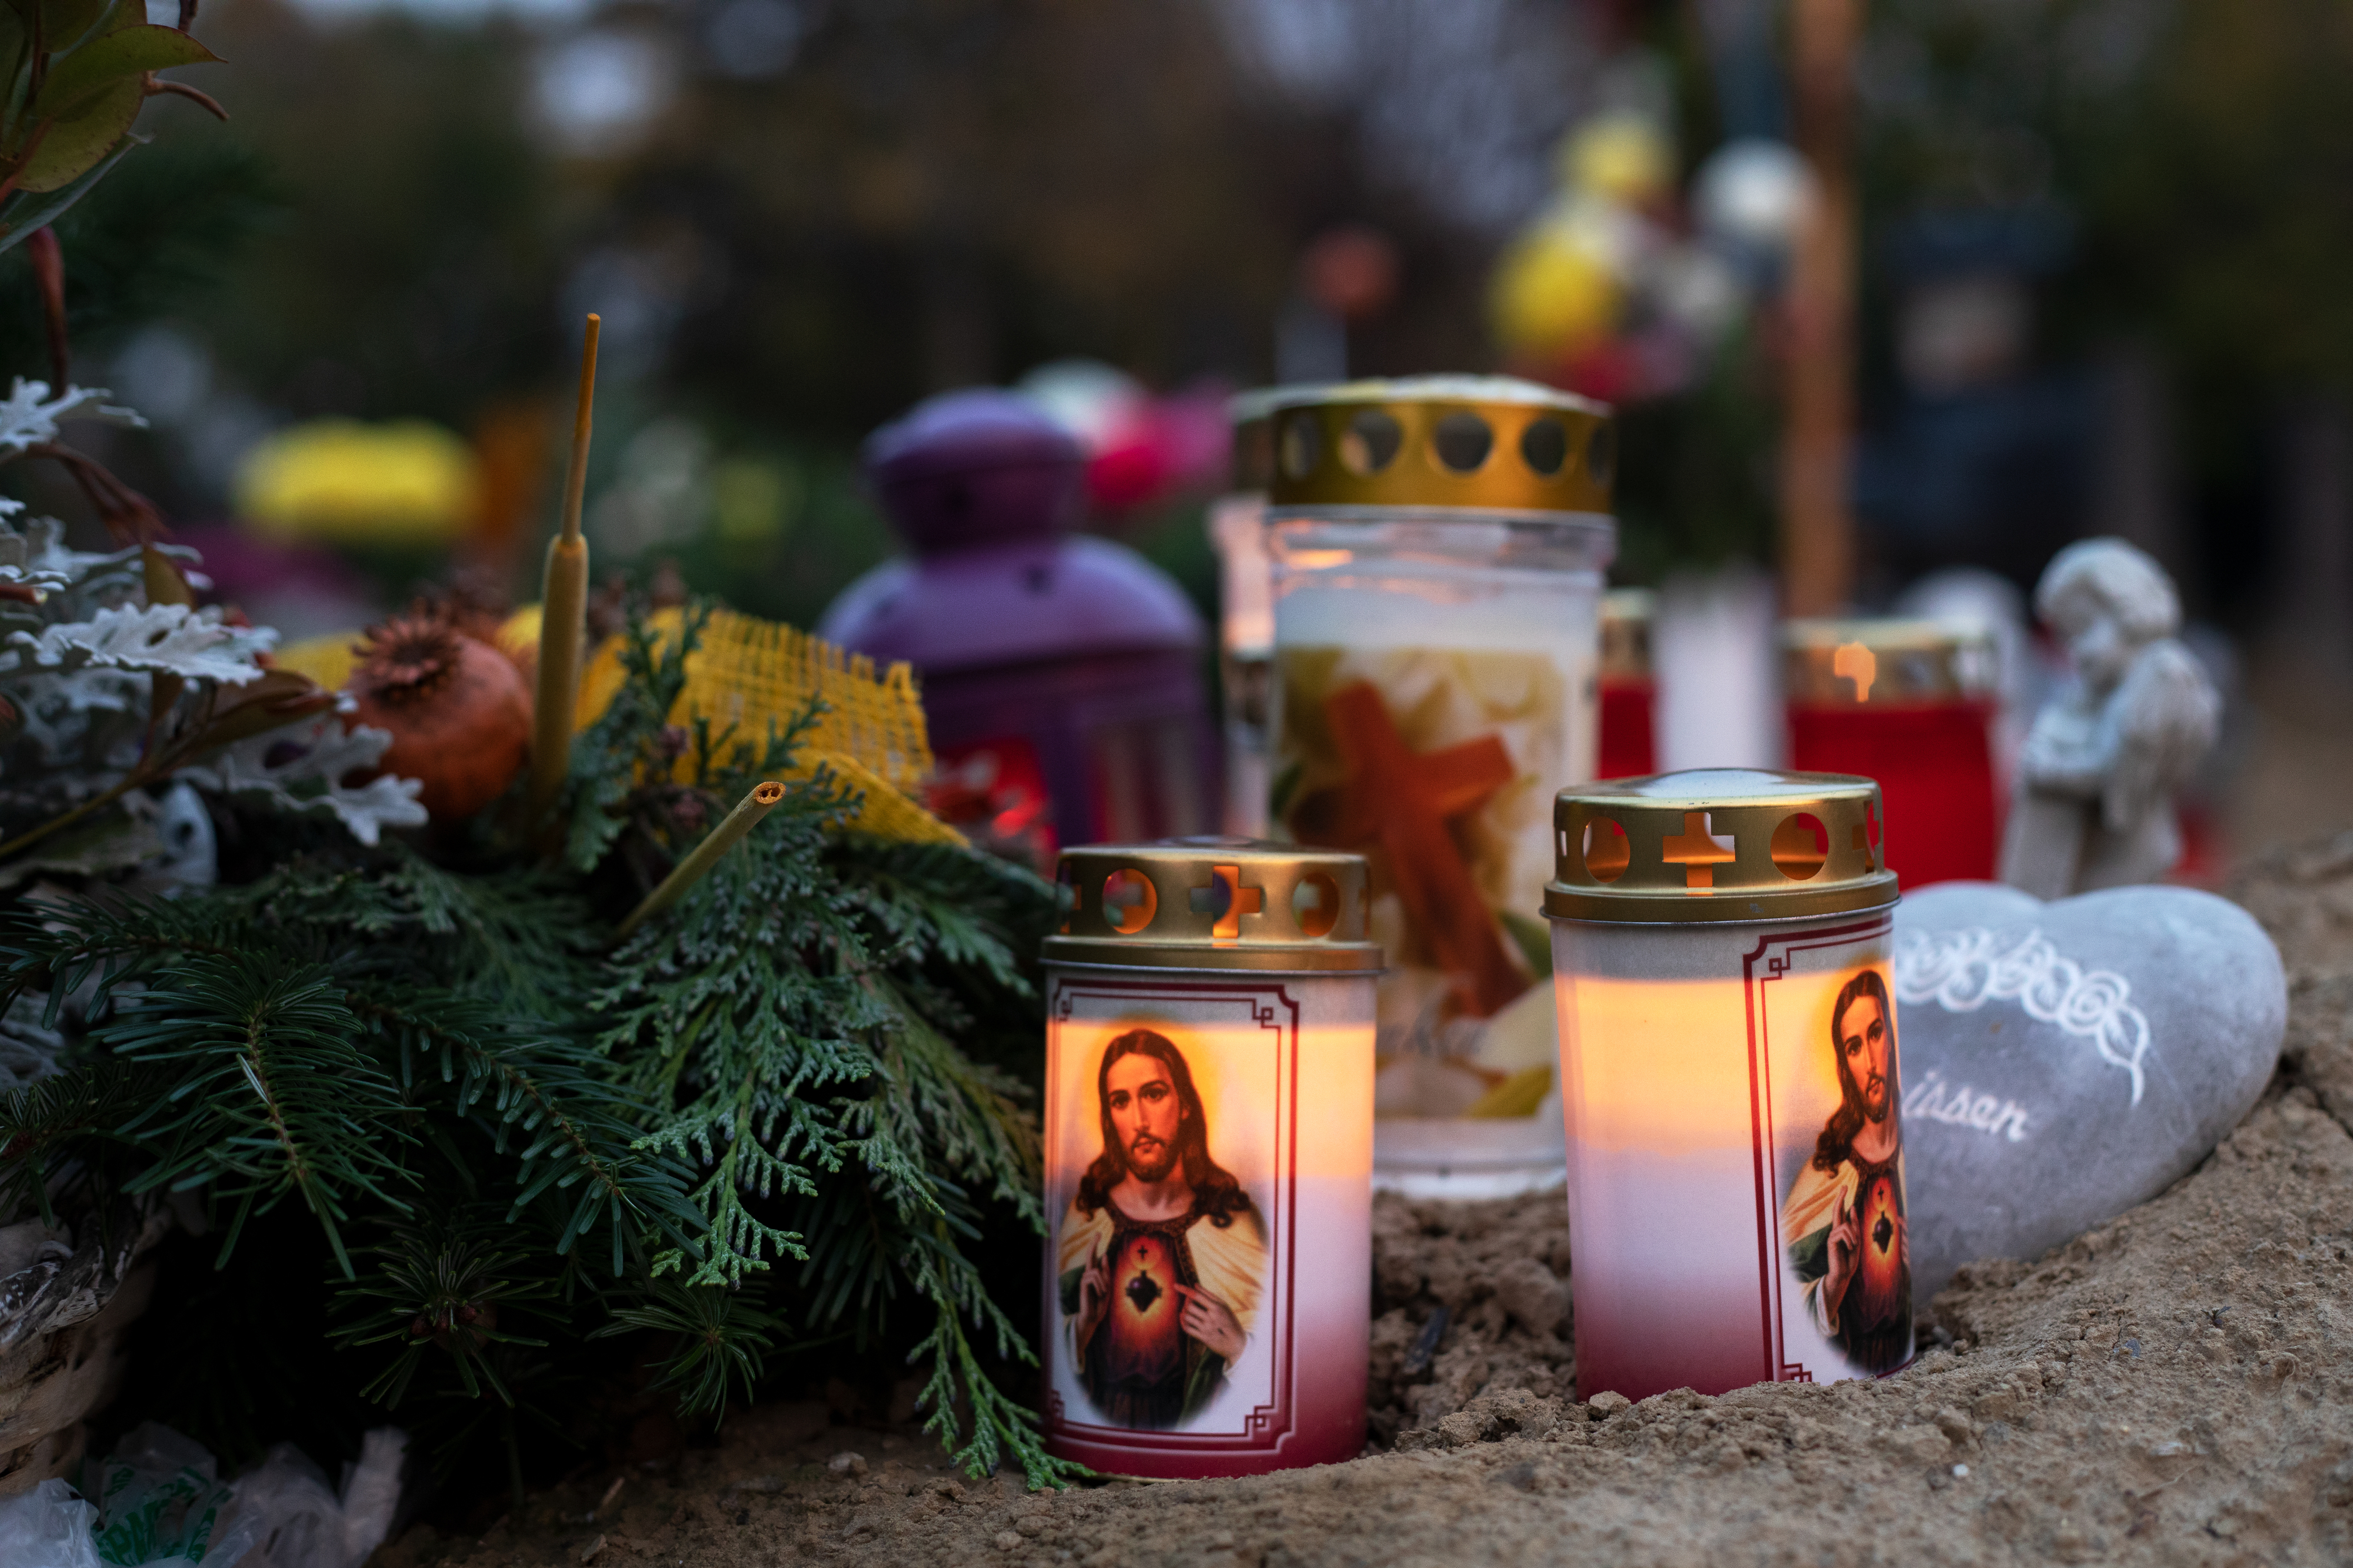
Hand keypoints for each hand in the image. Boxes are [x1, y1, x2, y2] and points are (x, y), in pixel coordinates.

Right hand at [1074, 1242, 1110, 1353]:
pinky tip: (1100, 1294)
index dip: (1095, 1245)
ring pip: (1097, 1271)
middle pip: (1089, 1255)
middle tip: (1098, 1233)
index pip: (1094, 1257)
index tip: (1098, 1234)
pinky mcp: (1083, 1285)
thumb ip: (1106, 1272)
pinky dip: (1100, 1285)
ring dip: (1104, 1282)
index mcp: (1094, 1274)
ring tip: (1103, 1293)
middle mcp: (1088, 1274)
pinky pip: (1094, 1278)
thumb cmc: (1100, 1304)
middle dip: (1094, 1244)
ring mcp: (1084, 1279)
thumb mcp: (1107, 1286)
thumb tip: (1105, 1255)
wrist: (1094, 1318)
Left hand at [1174, 1285, 1244, 1362]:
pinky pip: (1186, 1328)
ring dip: (1184, 1312)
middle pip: (1189, 1306)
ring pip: (1186, 1316)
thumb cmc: (1230, 1320)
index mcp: (1216, 1307)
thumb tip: (1195, 1284)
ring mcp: (1206, 1329)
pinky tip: (1184, 1318)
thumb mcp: (1224, 1305)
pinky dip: (1183, 1322)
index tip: (1175, 1285)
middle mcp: (1211, 1318)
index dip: (1184, 1289)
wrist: (1237, 1343)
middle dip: (1186, 1302)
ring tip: (1188, 1310)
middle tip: (1188, 1302)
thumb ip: (1209, 1295)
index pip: (1196, 1296)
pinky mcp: (1202, 1338)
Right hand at [1821, 1189, 1861, 1330]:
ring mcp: (1832, 1235)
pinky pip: (1843, 1234)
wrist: (1844, 1274)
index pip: (1841, 1212)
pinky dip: (1850, 1241)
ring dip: (1854, 1236)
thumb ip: (1855, 1226)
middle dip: (1841, 1197)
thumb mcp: (1857, 1241)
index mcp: (1842, 1230)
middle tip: (1844, 1185)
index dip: (1842, 1199)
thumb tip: (1853, 1208)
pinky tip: (1849, 1249)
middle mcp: (1835, 1230)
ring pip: (1846, 1226)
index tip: (1845, 1188)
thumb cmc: (1850, 1259)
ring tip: (1854, 1246)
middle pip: (1836, 1210)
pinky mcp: (1831, 1241)